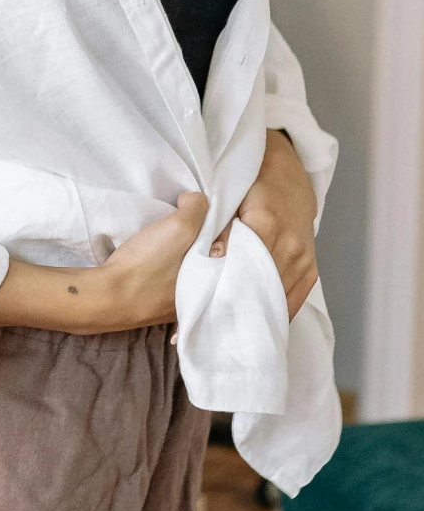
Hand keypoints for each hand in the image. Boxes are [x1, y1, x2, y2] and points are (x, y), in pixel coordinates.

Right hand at [0, 192, 207, 331]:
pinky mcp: (158, 305)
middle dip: (198, 235)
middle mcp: (203, 295)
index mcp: (215, 278)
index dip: (214, 218)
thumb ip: (196, 208)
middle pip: (207, 253)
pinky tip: (154, 258)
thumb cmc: (147, 264)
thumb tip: (194, 201)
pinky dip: (166, 265)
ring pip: (188, 265)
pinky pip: (170, 278)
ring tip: (164, 236)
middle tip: (179, 220)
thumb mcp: (178, 228)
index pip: (226, 238)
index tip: (195, 209)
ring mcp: (179, 303)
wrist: (108, 296)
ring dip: (180, 250)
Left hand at [213, 130, 317, 317]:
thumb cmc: (252, 185)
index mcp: (267, 224)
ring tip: (228, 333)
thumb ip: (219, 224)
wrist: (289, 178)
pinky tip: (256, 325)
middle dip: (233, 308)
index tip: (199, 310)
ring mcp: (303, 259)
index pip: (240, 266)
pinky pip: (294, 299)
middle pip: (258, 287)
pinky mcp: (311, 270)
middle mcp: (289, 245)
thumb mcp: (230, 195)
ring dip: (253, 314)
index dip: (219, 289)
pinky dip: (274, 312)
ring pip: (275, 297)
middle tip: (209, 329)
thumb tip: (213, 255)